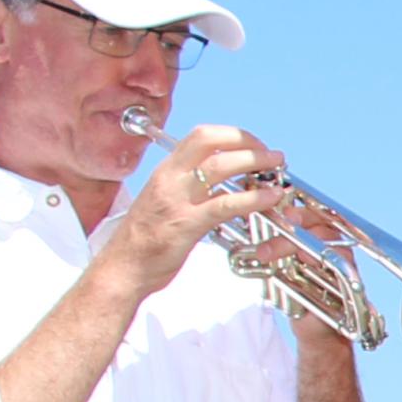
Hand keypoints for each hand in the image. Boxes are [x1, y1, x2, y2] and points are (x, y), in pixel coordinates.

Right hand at [102, 124, 286, 296]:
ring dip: (255, 162)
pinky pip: (224, 205)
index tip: (254, 144)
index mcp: (166, 171)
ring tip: (278, 168)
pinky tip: (269, 198)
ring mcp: (177, 200)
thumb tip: (225, 184)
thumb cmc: (147, 239)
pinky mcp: (186, 224)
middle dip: (247, 142)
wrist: (123, 267)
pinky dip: (252, 198)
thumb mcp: (168, 202)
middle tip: (272, 154)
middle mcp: (170, 179)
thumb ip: (192, 189)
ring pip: (219, 167)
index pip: (200, 136)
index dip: (232, 134)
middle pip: (211, 142)